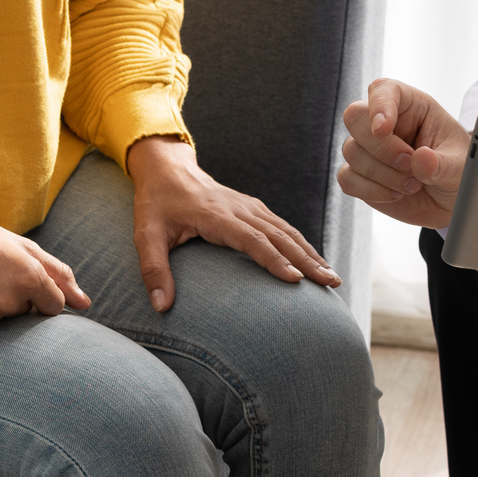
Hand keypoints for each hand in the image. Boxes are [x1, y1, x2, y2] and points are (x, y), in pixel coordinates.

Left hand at [126, 136, 340, 311]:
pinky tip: (315, 260)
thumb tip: (161, 307)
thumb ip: (153, 270)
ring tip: (331, 277)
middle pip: (280, 236)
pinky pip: (283, 226)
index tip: (296, 280)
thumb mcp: (145, 235)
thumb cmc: (155, 204)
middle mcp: (239, 209)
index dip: (274, 260)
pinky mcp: (253, 208)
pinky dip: (302, 243)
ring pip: (287, 230)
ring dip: (311, 253)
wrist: (167, 169)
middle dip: (307, 260)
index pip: (252, 239)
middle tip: (330, 283)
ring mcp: (250, 206)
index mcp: (216, 215)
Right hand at [336, 77, 469, 228]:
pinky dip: (371, 191)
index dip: (379, 105)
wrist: (450, 201)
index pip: (383, 90)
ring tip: (413, 184)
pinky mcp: (360, 174)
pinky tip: (395, 194)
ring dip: (383, 175)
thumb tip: (421, 160)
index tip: (383, 129)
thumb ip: (442, 164)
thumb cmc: (458, 171)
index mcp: (411, 105)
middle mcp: (386, 122)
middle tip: (409, 164)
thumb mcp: (460, 166)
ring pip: (352, 151)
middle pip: (355, 117)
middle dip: (381, 148)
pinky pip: (347, 178)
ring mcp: (369, 148)